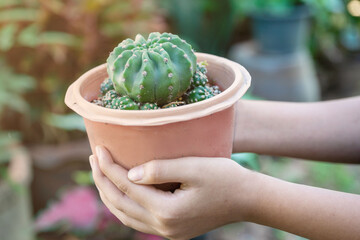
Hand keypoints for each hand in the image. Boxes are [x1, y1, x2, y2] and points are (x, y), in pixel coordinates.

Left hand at [90, 146, 255, 239]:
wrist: (247, 199)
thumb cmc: (225, 178)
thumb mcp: (194, 167)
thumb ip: (160, 169)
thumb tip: (130, 174)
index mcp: (167, 211)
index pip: (127, 186)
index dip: (109, 167)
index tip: (98, 149)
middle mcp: (163, 227)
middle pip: (120, 204)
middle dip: (103, 180)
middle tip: (93, 158)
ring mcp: (167, 232)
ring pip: (125, 216)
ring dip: (110, 194)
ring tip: (101, 173)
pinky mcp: (172, 230)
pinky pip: (137, 220)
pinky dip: (124, 205)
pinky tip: (121, 191)